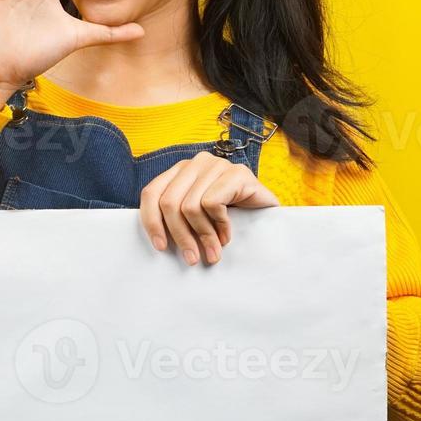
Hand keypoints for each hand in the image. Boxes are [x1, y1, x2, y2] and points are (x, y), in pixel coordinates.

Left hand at [139, 151, 279, 265]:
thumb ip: (176, 220)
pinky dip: (219, 225)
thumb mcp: (196, 218)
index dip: (151, 222)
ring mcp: (218, 165)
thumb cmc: (230, 219)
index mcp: (181, 171)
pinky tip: (227, 234)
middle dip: (180, 236)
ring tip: (213, 251)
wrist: (269, 217)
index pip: (151, 193)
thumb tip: (158, 242)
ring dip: (203, 236)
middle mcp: (197, 163)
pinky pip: (213, 203)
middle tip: (192, 258)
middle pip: (169, 202)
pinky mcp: (237, 173)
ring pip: (190, 206)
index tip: (161, 247)